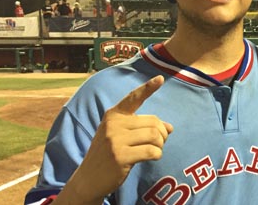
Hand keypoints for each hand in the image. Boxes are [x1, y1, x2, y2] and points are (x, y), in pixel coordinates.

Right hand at [56, 75, 173, 203]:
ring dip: (160, 145)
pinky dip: (157, 155)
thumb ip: (143, 127)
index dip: (148, 88)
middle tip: (158, 143)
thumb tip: (169, 127)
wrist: (88, 178)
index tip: (161, 79)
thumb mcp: (121, 135)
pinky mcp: (120, 156)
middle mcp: (113, 124)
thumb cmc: (109, 153)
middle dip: (162, 133)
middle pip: (153, 122)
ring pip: (154, 136)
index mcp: (114, 114)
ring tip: (154, 150)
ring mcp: (115, 140)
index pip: (133, 98)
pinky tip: (152, 157)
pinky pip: (151, 151)